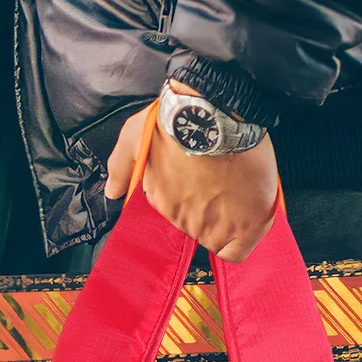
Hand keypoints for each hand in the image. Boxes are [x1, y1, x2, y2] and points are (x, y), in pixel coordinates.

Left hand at [104, 96, 278, 263]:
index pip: (176, 221)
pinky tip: (249, 220)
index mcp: (163, 201)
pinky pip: (238, 252)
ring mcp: (213, 224)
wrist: (214, 109)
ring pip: (218, 238)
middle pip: (197, 231)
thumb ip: (121, 167)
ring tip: (237, 191)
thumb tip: (112, 191)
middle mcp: (184, 219)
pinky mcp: (244, 223)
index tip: (200, 193)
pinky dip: (244, 239)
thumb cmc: (176, 119)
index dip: (190, 207)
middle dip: (209, 212)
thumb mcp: (136, 136)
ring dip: (228, 219)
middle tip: (222, 186)